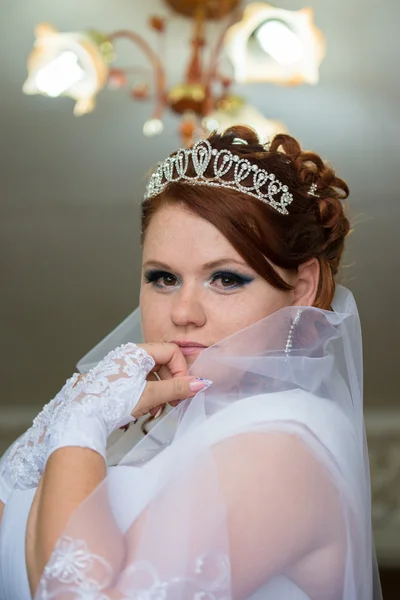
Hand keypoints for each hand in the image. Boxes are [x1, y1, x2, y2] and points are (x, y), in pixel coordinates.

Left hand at [45, 343, 211, 461]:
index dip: (181, 370)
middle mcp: (129, 356)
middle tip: (175, 402)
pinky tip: (146, 410)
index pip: (172, 352)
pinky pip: (141, 382)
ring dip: (161, 392)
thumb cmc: (111, 402)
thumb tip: (201, 383)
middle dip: (172, 383)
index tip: (183, 389)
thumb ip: (177, 389)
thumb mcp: (150, 395)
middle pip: (163, 363)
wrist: (83, 417)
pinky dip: (148, 395)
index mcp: (137, 352)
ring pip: (152, 374)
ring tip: (158, 410)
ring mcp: (123, 367)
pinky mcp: (118, 380)